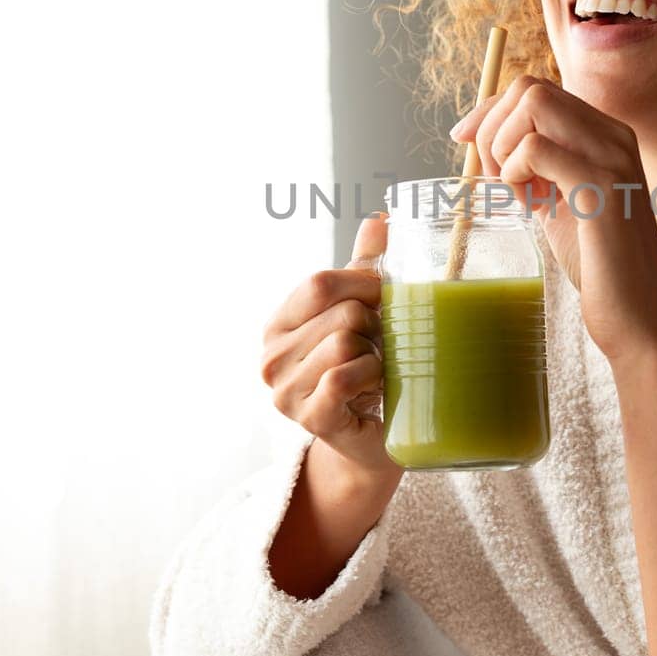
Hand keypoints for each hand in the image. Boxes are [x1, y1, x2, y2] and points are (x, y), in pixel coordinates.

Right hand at [259, 213, 401, 482]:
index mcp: (278, 325)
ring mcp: (286, 392)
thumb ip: (363, 266)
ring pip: (345, 342)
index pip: (320, 283)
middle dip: (375, 324)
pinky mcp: (310, 419)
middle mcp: (271, 358)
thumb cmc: (364, 368)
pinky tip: (373, 388)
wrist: (372, 438)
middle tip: (381, 346)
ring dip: (376, 354)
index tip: (385, 300)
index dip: (364, 284)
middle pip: (340, 312)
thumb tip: (380, 217)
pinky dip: (371, 376)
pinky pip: (346, 376)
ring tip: (376, 369)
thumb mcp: (360, 311)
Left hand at [450, 75, 656, 359]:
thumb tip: (483, 138)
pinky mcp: (602, 187)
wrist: (639, 320)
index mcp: (607, 135)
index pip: (535, 90)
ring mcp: (612, 157)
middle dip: (492, 128)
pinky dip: (514, 174)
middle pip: (529, 88)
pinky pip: (533, 149)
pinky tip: (530, 207)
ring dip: (502, 147)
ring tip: (516, 194)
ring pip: (531, 105)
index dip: (489, 111)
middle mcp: (614, 136)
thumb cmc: (599, 267)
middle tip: (496, 180)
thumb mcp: (560, 204)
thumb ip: (536, 170)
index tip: (461, 139)